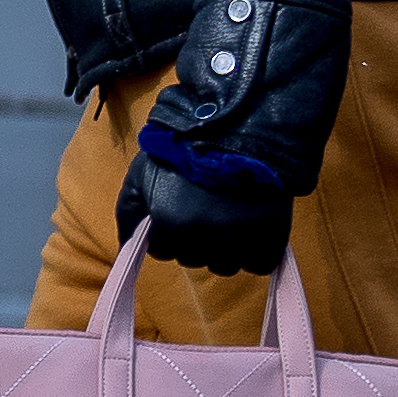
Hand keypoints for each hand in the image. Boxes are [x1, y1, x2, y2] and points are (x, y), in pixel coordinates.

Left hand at [120, 150, 292, 276]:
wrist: (240, 129)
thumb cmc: (184, 150)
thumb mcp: (140, 177)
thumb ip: (128, 215)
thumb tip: (126, 249)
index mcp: (169, 224)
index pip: (162, 252)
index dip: (168, 232)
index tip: (178, 213)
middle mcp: (202, 238)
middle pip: (193, 260)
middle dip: (194, 241)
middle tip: (205, 211)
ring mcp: (238, 240)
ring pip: (224, 266)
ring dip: (223, 250)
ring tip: (228, 218)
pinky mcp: (271, 238)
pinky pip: (259, 265)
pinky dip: (256, 253)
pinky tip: (250, 231)